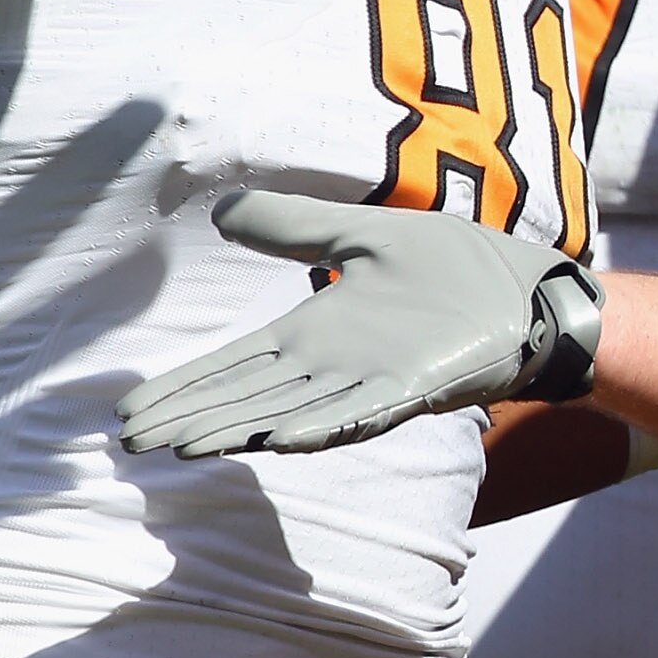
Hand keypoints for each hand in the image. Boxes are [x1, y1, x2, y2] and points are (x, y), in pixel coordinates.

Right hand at [117, 192, 601, 455]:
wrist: (527, 288)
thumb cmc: (453, 267)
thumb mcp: (357, 234)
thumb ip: (295, 226)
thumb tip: (223, 210)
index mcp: (314, 334)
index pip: (233, 365)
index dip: (183, 386)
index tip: (130, 411)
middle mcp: (333, 365)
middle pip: (246, 397)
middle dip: (190, 419)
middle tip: (131, 444)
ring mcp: (372, 381)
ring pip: (290, 413)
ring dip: (239, 431)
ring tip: (184, 448)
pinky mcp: (416, 387)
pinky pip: (363, 413)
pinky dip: (323, 427)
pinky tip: (280, 441)